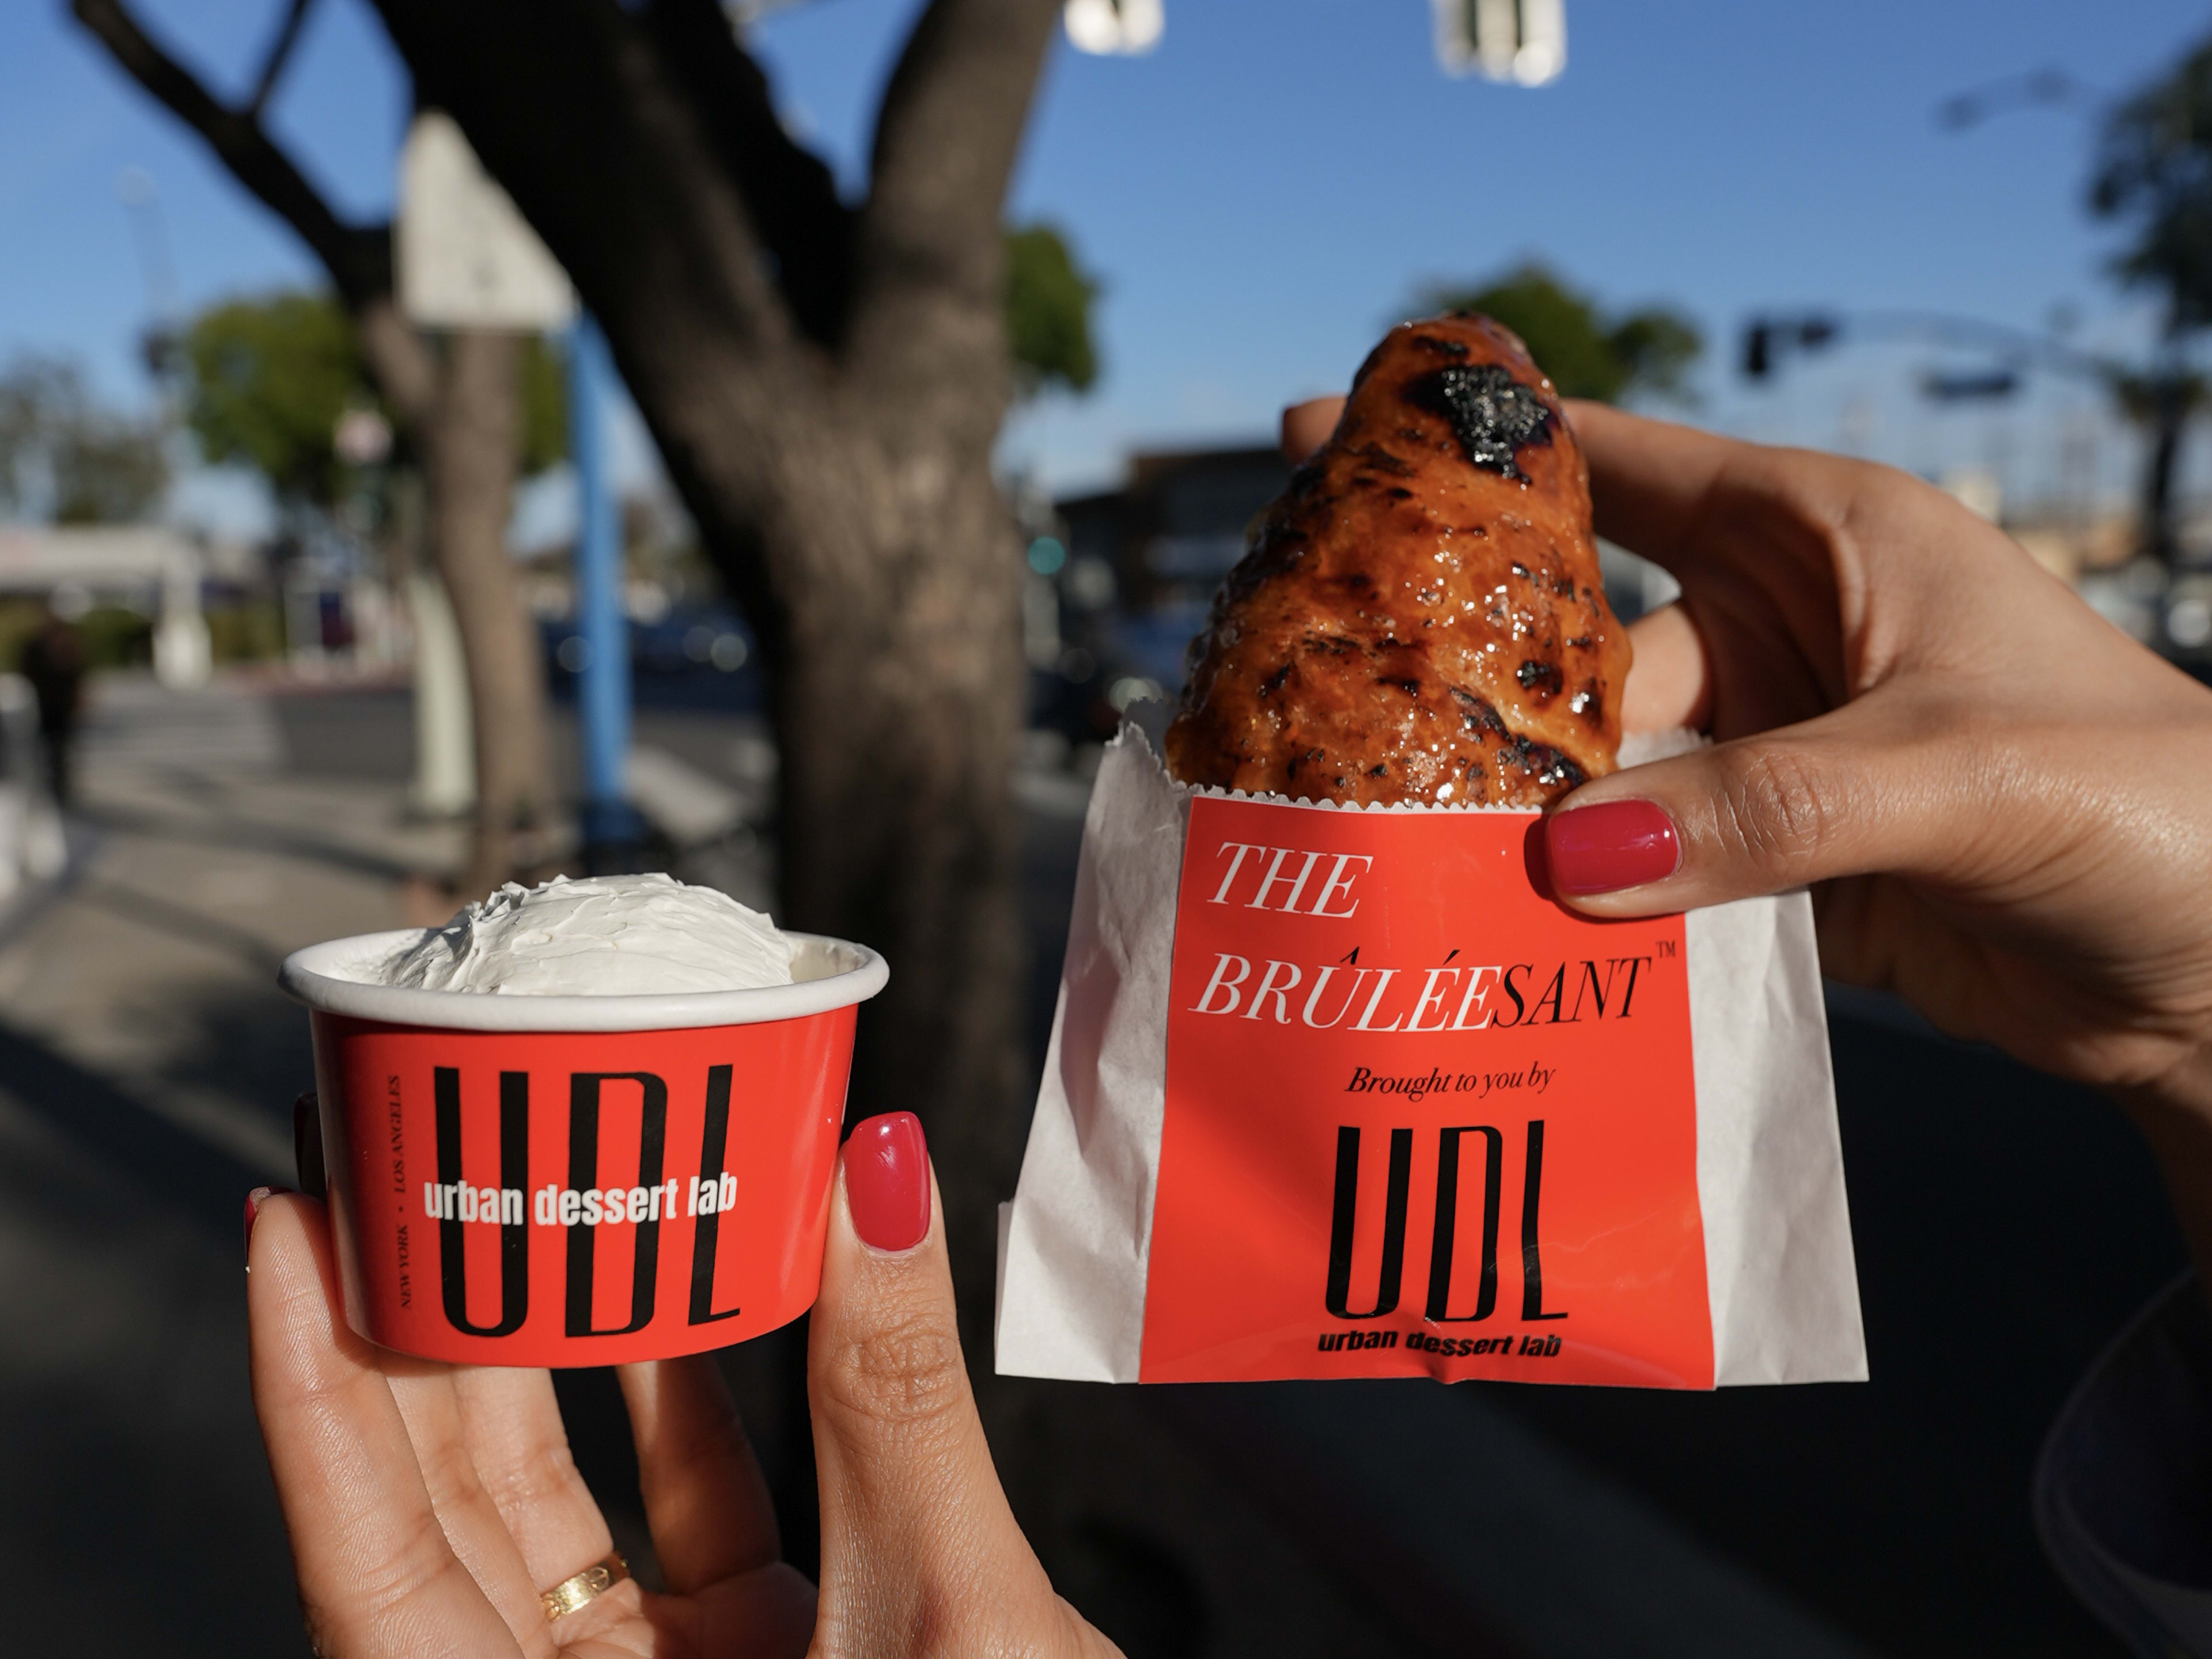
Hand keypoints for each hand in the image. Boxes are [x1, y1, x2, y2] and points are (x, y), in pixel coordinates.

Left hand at [245, 1114, 1120, 1657]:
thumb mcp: (940, 1619)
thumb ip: (897, 1406)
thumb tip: (877, 1190)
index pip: (369, 1560)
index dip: (312, 1390)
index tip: (290, 1226)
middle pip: (435, 1509)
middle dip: (409, 1323)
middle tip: (400, 1164)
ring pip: (546, 1505)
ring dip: (540, 1348)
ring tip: (524, 1197)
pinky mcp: (742, 1658)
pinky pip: (673, 1515)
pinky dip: (674, 1398)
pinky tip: (681, 1291)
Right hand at [1285, 394, 2211, 1269]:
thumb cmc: (2154, 811)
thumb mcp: (1962, 778)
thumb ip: (1773, 810)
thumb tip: (1575, 864)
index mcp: (1823, 541)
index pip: (1618, 465)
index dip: (1477, 448)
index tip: (1329, 436)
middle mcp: (1779, 634)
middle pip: (1578, 642)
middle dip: (1477, 683)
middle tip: (1337, 719)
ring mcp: (1768, 752)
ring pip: (1597, 771)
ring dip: (1521, 819)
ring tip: (1404, 855)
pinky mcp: (1767, 863)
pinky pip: (1640, 870)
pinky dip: (1577, 905)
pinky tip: (1502, 934)